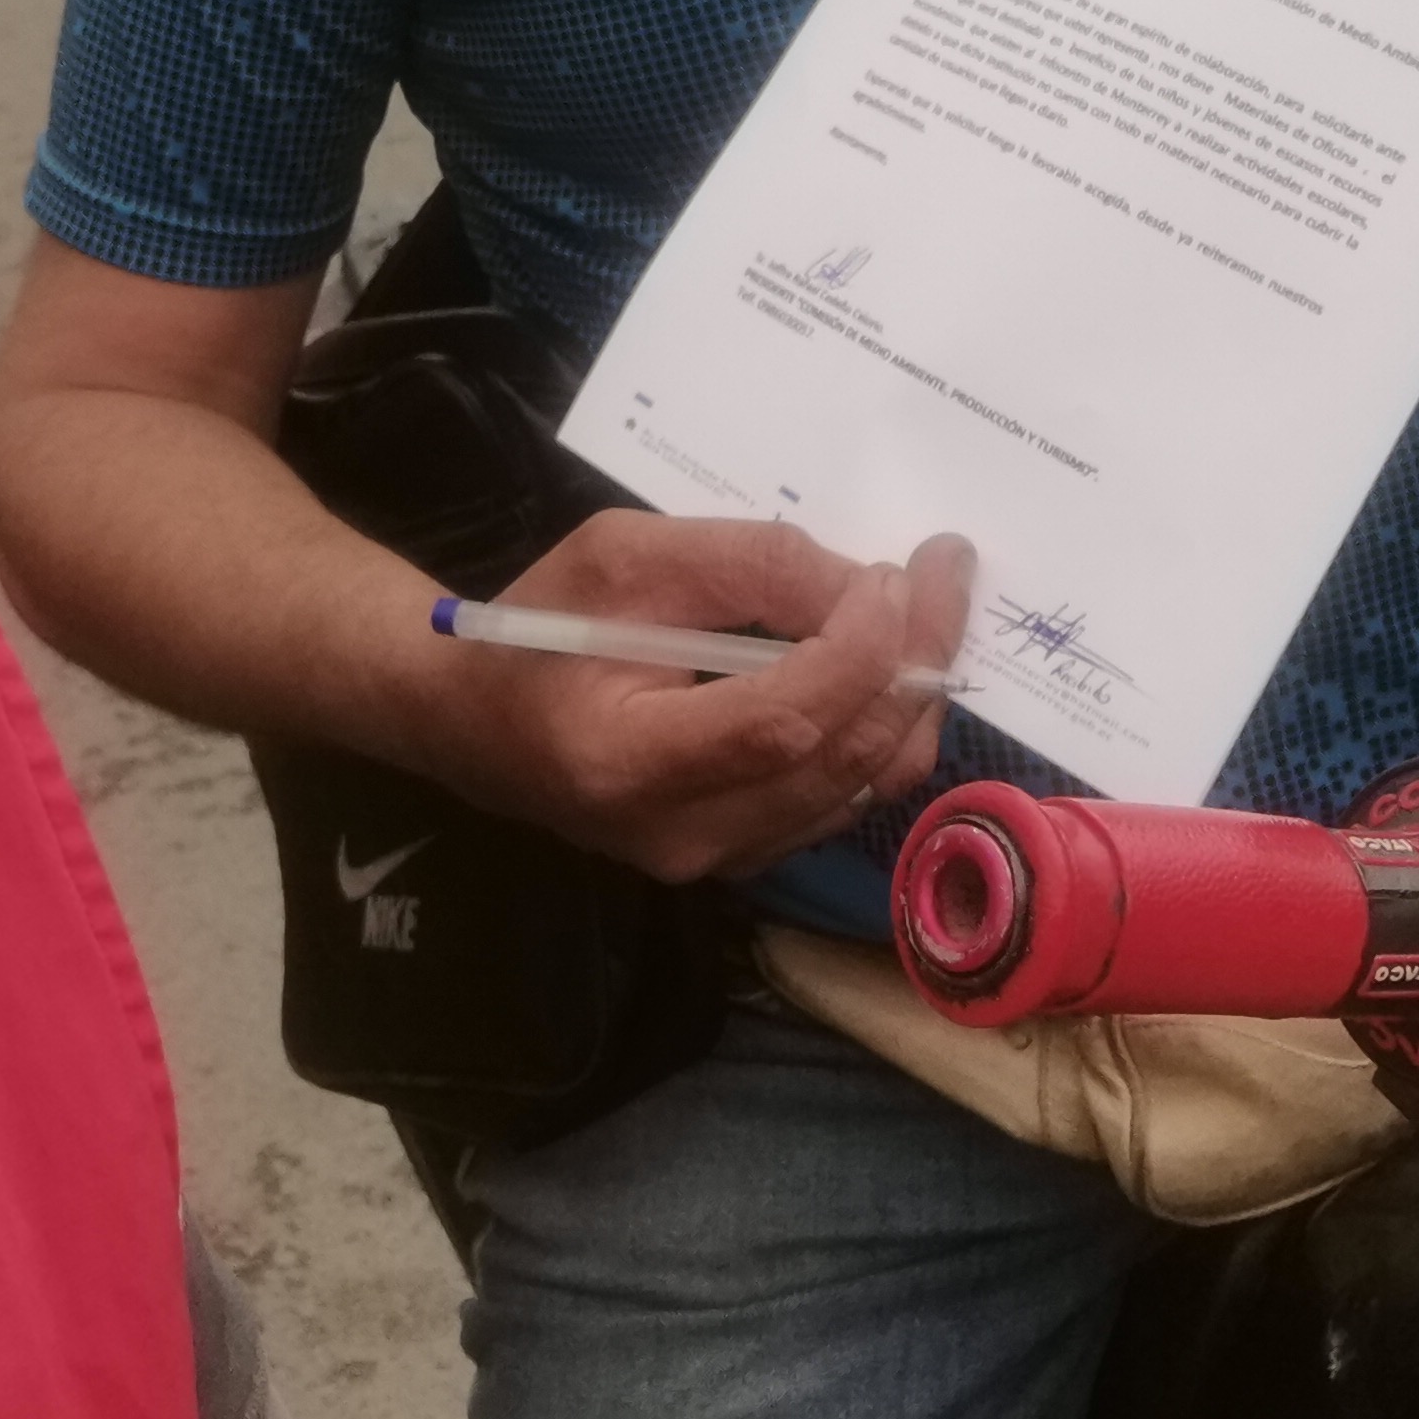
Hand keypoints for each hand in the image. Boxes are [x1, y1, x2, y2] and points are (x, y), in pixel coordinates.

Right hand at [409, 511, 974, 883]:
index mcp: (629, 763)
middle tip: (944, 569)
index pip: (782, 722)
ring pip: (862, 787)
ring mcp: (718, 862)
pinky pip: (843, 798)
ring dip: (909, 692)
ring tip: (928, 608)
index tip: (893, 572)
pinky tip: (884, 663)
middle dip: (911, 657)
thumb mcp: (621, 556)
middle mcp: (682, 835)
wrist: (474, 723)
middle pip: (841, 758)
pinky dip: (879, 726)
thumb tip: (862, 587)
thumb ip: (741, 564)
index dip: (856, 648)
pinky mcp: (743, 858)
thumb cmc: (540, 627)